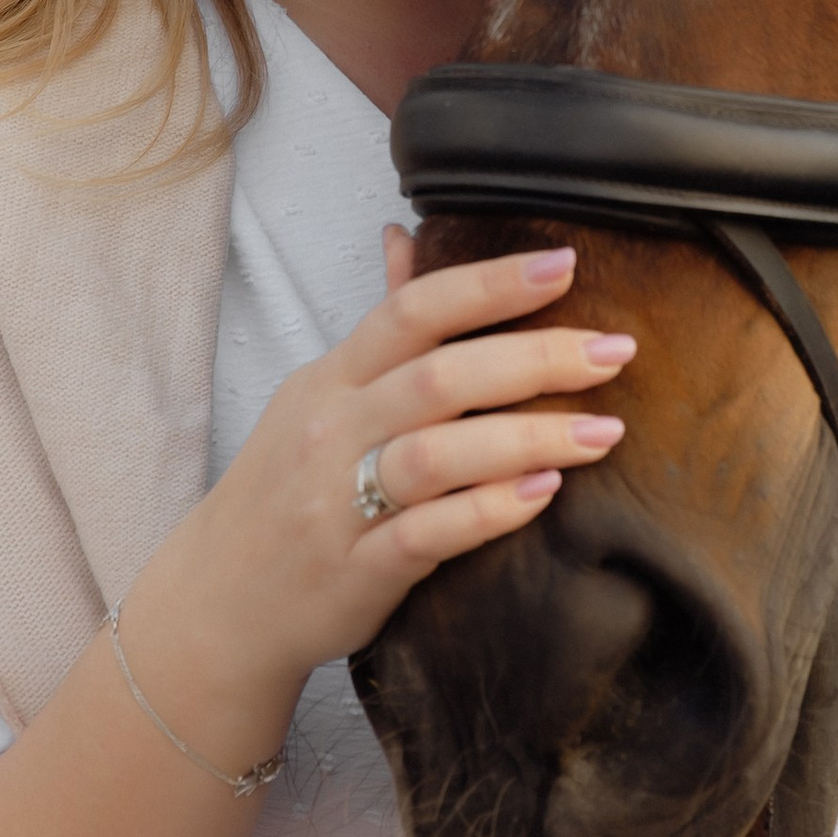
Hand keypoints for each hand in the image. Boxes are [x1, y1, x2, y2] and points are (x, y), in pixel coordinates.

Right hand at [119, 238, 630, 765]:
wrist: (222, 601)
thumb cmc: (288, 490)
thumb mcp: (319, 396)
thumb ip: (380, 326)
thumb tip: (404, 236)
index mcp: (332, 380)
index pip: (413, 311)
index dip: (490, 284)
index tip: (566, 265)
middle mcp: (333, 432)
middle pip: (439, 377)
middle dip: (536, 358)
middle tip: (615, 351)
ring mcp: (339, 502)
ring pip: (437, 454)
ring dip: (529, 437)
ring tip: (603, 431)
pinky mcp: (355, 570)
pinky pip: (426, 535)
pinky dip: (488, 510)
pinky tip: (544, 494)